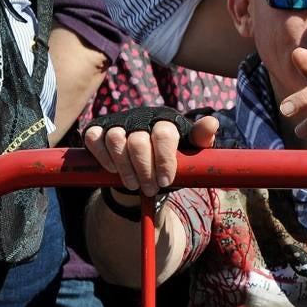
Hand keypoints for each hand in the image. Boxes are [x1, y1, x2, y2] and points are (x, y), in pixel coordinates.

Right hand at [83, 107, 217, 195]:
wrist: (142, 168)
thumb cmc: (170, 158)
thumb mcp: (190, 150)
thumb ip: (201, 139)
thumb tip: (212, 123)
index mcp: (165, 120)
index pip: (163, 135)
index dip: (164, 160)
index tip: (166, 181)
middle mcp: (141, 117)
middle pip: (138, 141)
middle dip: (144, 170)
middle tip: (150, 188)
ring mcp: (119, 122)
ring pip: (116, 139)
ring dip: (124, 167)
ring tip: (133, 185)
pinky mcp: (98, 128)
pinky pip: (95, 138)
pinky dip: (103, 155)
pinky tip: (113, 170)